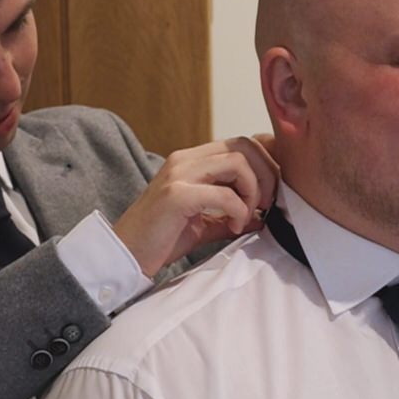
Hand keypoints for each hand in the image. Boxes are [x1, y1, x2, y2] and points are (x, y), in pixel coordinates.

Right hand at [113, 135, 279, 275]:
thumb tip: (264, 216)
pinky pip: (224, 194)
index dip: (267, 161)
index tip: (273, 191)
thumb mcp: (203, 223)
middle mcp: (185, 160)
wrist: (125, 255)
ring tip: (247, 216)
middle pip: (245, 146)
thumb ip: (231, 213)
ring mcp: (179, 174)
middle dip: (267, 175)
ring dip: (253, 192)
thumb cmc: (161, 239)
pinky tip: (232, 227)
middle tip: (265, 205)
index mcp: (192, 160)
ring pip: (238, 162)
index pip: (242, 142)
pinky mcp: (177, 196)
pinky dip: (238, 211)